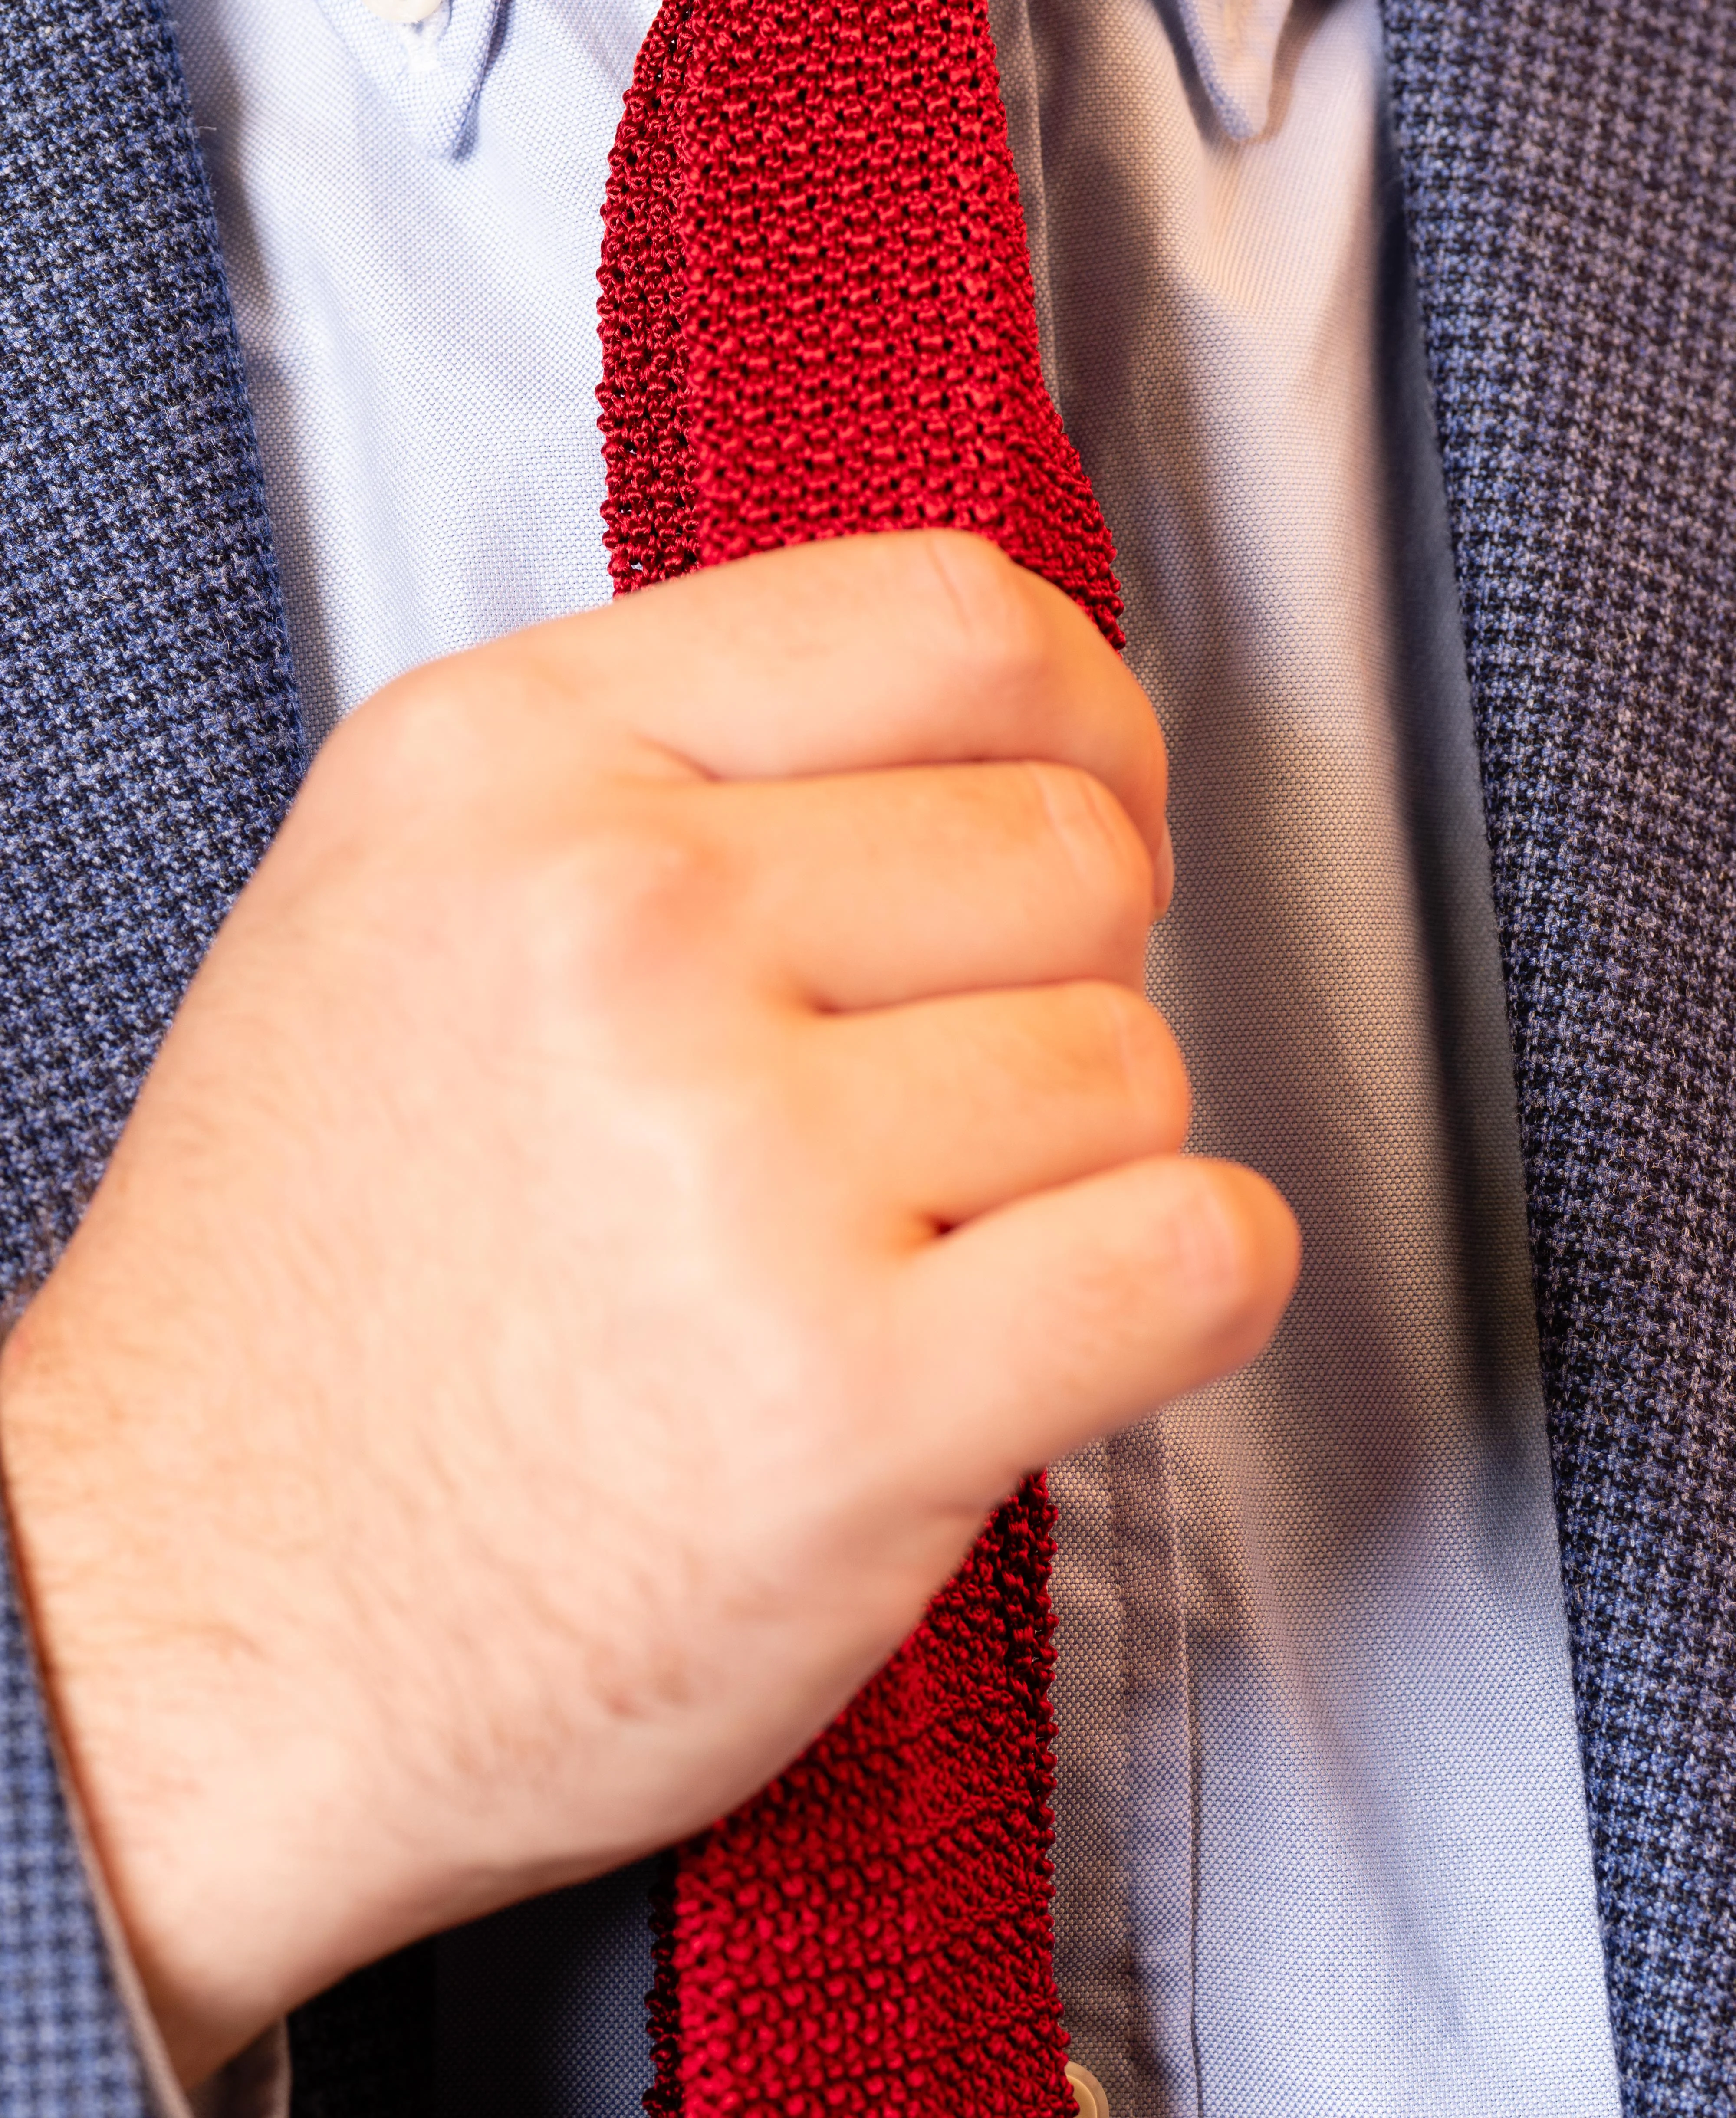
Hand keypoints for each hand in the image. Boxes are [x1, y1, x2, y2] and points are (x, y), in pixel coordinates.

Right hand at [0, 531, 1296, 2085]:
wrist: (181, 1620)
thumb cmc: (304, 1288)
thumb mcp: (408, 901)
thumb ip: (676, 769)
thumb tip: (975, 734)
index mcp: (511, 769)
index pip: (954, 624)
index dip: (1082, 723)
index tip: (1089, 804)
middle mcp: (620, 928)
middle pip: (1071, 849)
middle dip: (1058, 975)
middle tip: (948, 1079)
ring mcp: (737, 1165)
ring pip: (1133, 1066)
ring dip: (1076, 1165)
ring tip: (912, 1242)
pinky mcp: (851, 1402)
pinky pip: (1195, 1253)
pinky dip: (1179, 1293)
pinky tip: (1058, 1324)